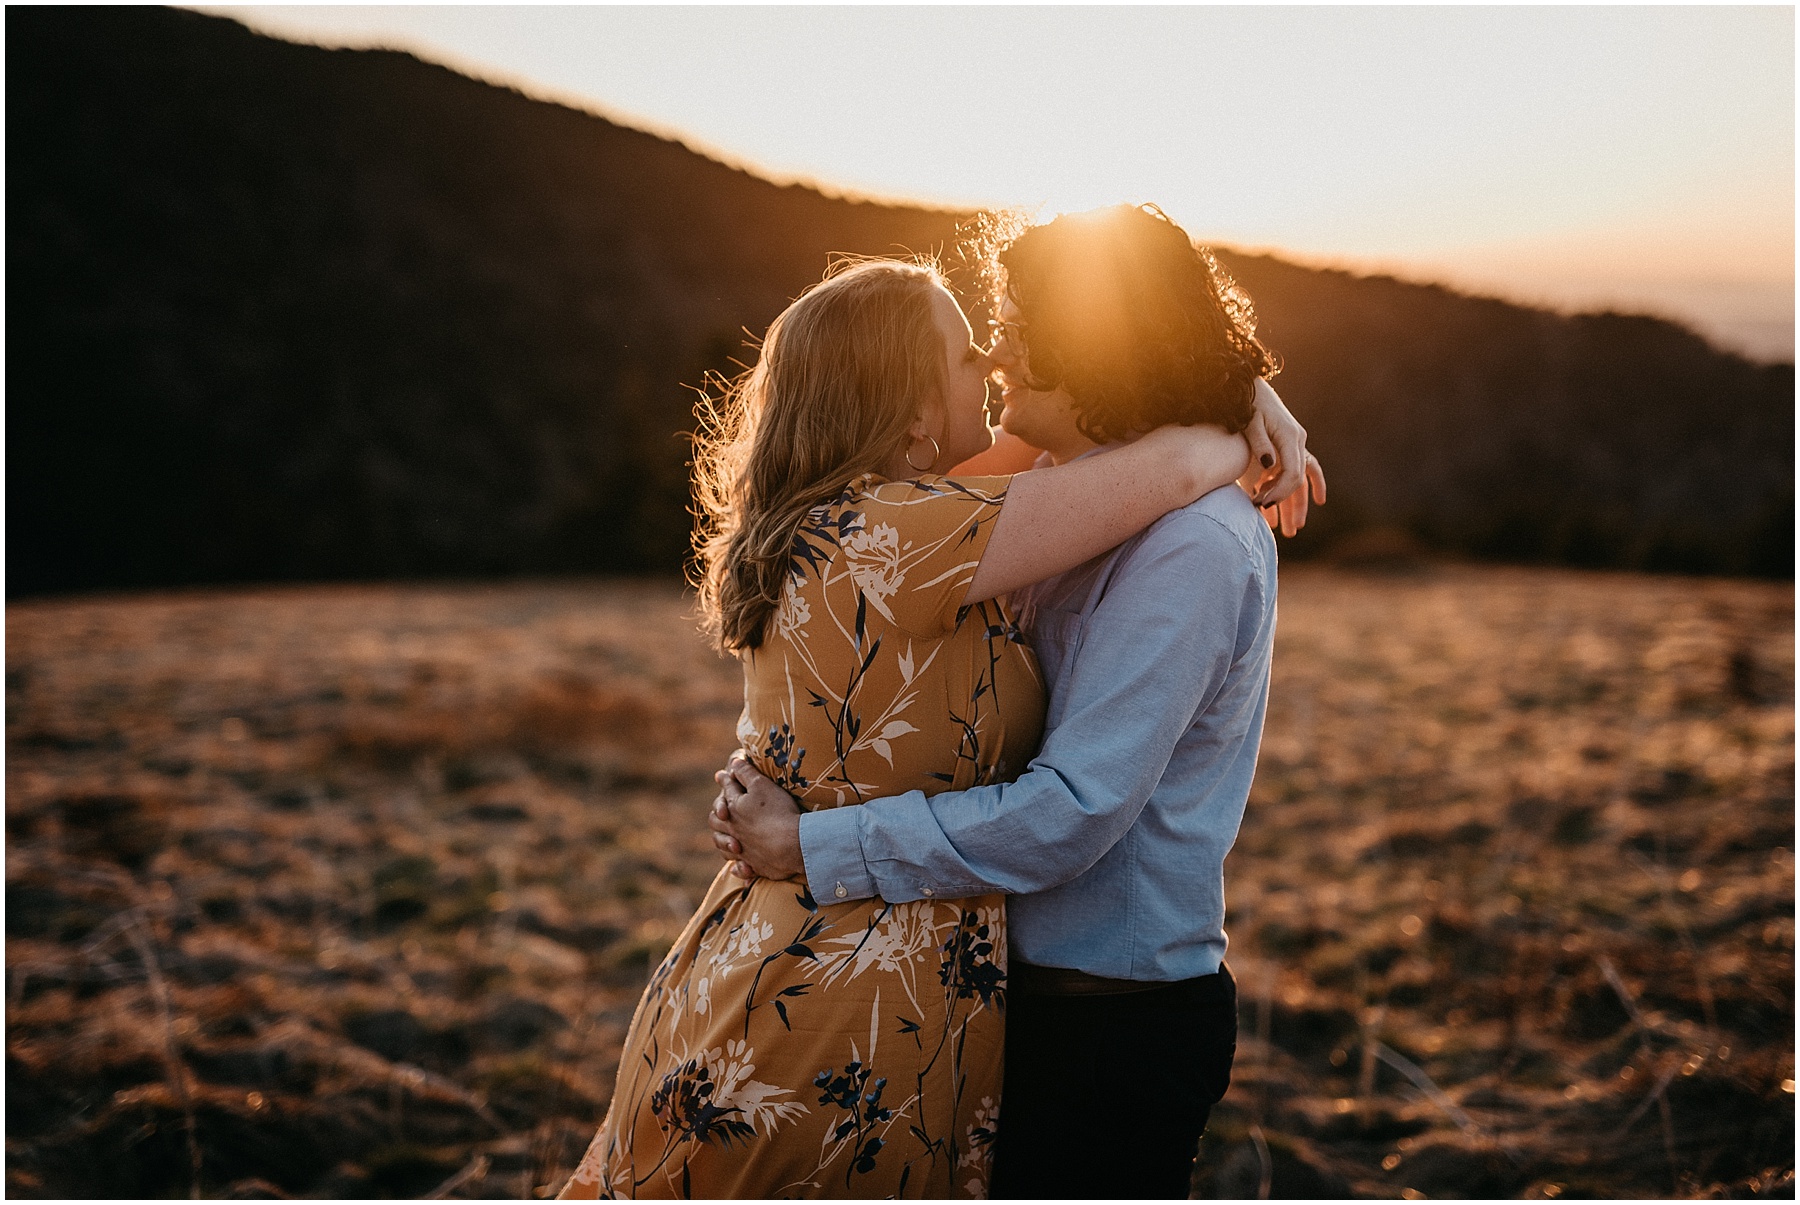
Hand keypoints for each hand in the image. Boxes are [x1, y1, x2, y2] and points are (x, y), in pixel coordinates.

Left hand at [708, 756, 805, 881]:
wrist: (793, 844)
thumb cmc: (778, 812)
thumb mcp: (762, 786)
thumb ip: (745, 774)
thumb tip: (732, 763)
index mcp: (734, 810)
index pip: (725, 792)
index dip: (725, 781)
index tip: (721, 775)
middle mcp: (734, 831)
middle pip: (715, 822)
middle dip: (717, 813)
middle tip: (722, 810)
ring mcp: (743, 850)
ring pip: (724, 846)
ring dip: (724, 841)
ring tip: (729, 838)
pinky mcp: (755, 866)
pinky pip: (741, 869)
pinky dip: (739, 867)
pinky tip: (741, 866)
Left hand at [1240, 378, 1326, 535]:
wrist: (1245, 386)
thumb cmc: (1243, 404)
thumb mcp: (1247, 422)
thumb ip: (1258, 443)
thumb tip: (1269, 464)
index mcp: (1289, 437)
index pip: (1292, 474)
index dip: (1279, 493)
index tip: (1261, 506)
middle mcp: (1297, 441)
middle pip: (1298, 481)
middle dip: (1291, 507)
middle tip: (1285, 532)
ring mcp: (1294, 444)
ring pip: (1301, 480)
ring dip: (1297, 504)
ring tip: (1292, 530)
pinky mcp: (1286, 446)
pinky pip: (1302, 470)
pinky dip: (1307, 486)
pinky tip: (1312, 503)